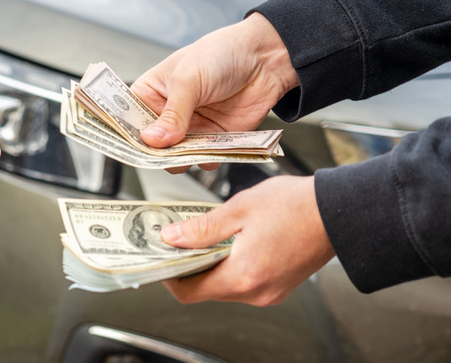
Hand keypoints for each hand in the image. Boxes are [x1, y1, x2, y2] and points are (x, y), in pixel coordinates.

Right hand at [130, 13, 297, 169]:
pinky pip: (204, 160)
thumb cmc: (220, 54)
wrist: (265, 59)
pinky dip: (210, 158)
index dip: (127, 135)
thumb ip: (172, 114)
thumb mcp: (189, 79)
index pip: (129, 120)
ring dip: (184, 158)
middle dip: (158, 152)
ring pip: (176, 159)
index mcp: (151, 94)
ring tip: (195, 146)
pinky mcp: (213, 140)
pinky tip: (216, 145)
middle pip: (151, 147)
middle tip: (167, 149)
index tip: (132, 146)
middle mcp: (167, 115)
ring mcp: (190, 130)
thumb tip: (153, 141)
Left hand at [160, 175, 334, 305]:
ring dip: (208, 265)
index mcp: (243, 275)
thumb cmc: (296, 205)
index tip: (159, 256)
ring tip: (204, 236)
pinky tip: (228, 243)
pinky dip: (228, 266)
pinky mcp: (277, 287)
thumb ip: (201, 228)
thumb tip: (171, 238)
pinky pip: (242, 283)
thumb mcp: (239, 208)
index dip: (168, 274)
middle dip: (187, 266)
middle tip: (177, 240)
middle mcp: (256, 292)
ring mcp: (269, 293)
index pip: (189, 291)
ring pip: (222, 287)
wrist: (339, 210)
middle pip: (205, 290)